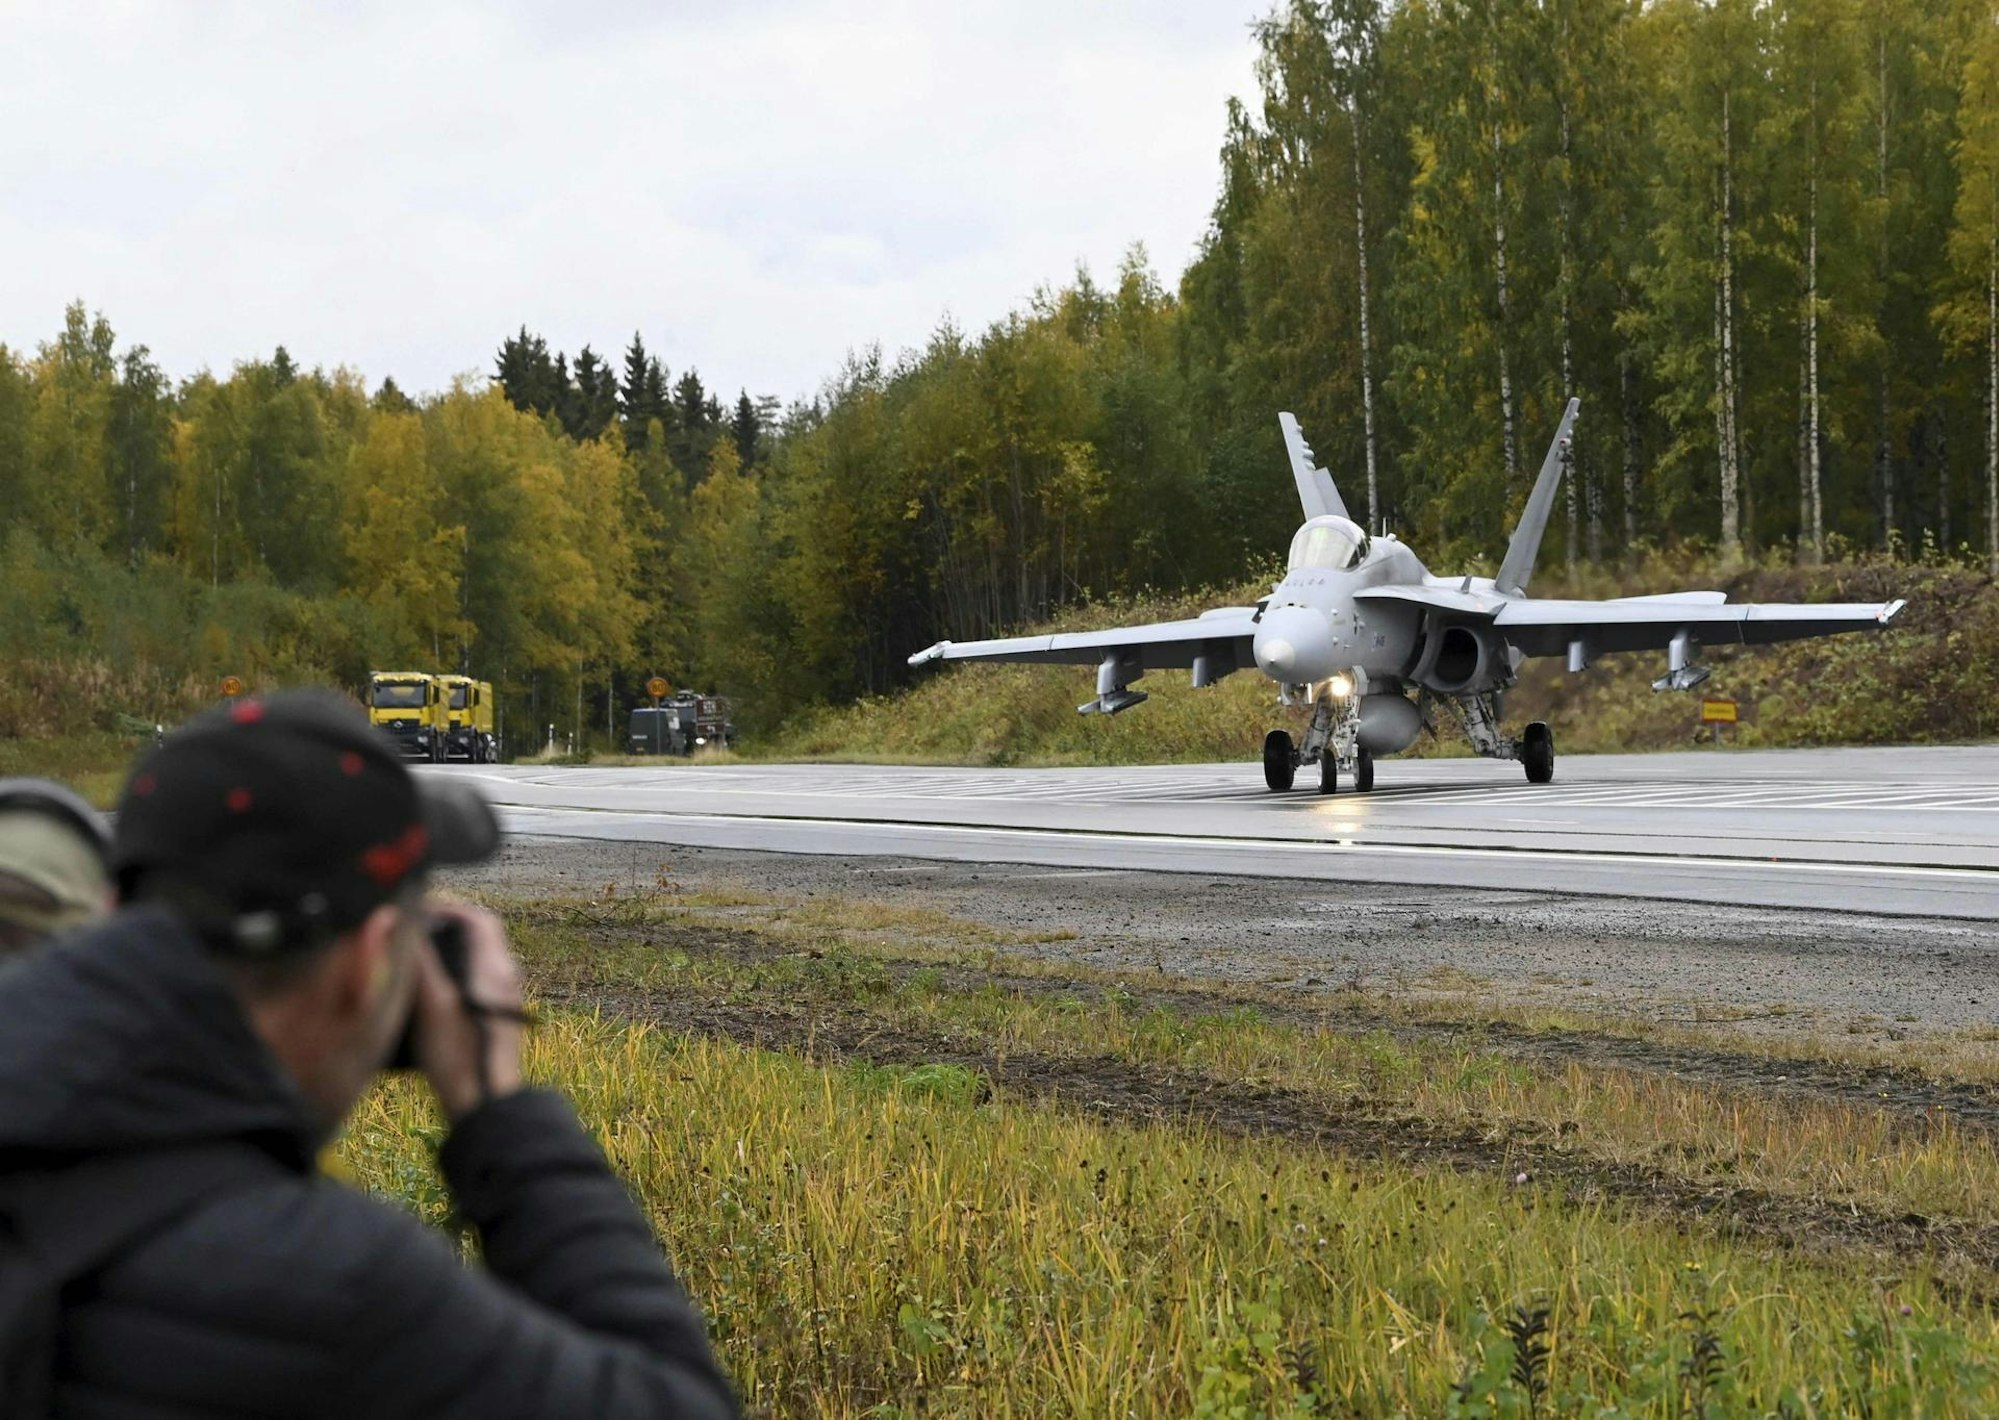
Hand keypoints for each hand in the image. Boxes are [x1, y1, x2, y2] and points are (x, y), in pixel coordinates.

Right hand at [412, 901, 525, 1120]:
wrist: (482, 1104)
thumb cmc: (457, 1054)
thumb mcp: (431, 1003)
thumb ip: (419, 960)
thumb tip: (403, 924)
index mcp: (494, 968)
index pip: (479, 918)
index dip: (449, 908)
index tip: (418, 911)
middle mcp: (504, 978)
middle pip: (477, 937)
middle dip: (444, 928)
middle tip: (412, 932)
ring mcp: (500, 999)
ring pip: (474, 960)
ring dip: (446, 952)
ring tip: (414, 957)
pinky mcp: (493, 1017)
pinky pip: (472, 981)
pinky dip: (450, 975)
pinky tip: (426, 991)